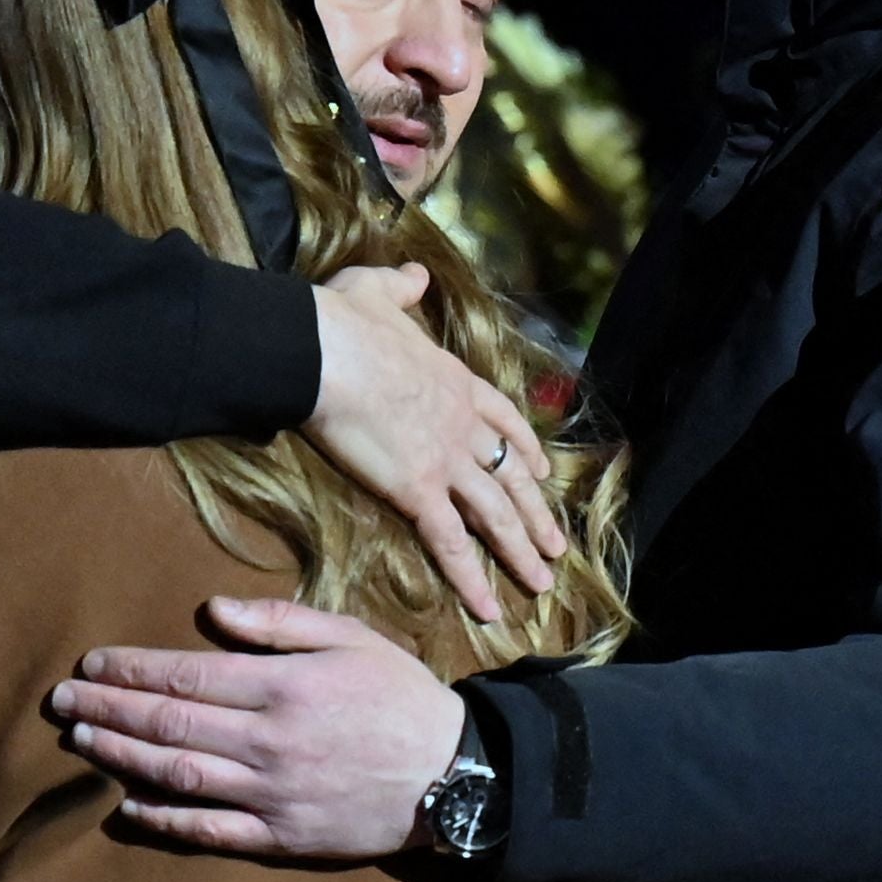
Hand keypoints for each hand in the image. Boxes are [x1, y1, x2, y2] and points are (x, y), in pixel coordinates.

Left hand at [48, 599, 463, 859]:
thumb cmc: (400, 697)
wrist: (455, 776)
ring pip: (177, 774)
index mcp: (283, 687)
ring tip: (82, 739)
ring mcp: (272, 793)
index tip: (92, 661)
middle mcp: (269, 741)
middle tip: (61, 699)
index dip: (132, 668)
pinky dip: (163, 820)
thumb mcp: (351, 638)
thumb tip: (214, 611)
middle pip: (169, 722)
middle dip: (109, 707)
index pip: (187, 674)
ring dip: (122, 755)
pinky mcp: (281, 836)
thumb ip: (280, 623)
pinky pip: (209, 830)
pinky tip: (127, 806)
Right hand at [308, 264, 561, 624]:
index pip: (505, 421)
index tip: (543, 471)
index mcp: (457, 381)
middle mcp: (463, 425)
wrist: (324, 351)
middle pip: (511, 477)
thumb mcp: (378, 291)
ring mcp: (445, 460)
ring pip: (495, 515)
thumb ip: (402, 287)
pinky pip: (452, 544)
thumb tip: (416, 272)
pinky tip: (488, 608)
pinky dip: (472, 579)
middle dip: (536, 513)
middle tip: (558, 545)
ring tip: (541, 582)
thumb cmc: (342, 321)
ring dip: (521, 551)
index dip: (526, 449)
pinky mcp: (417, 492)